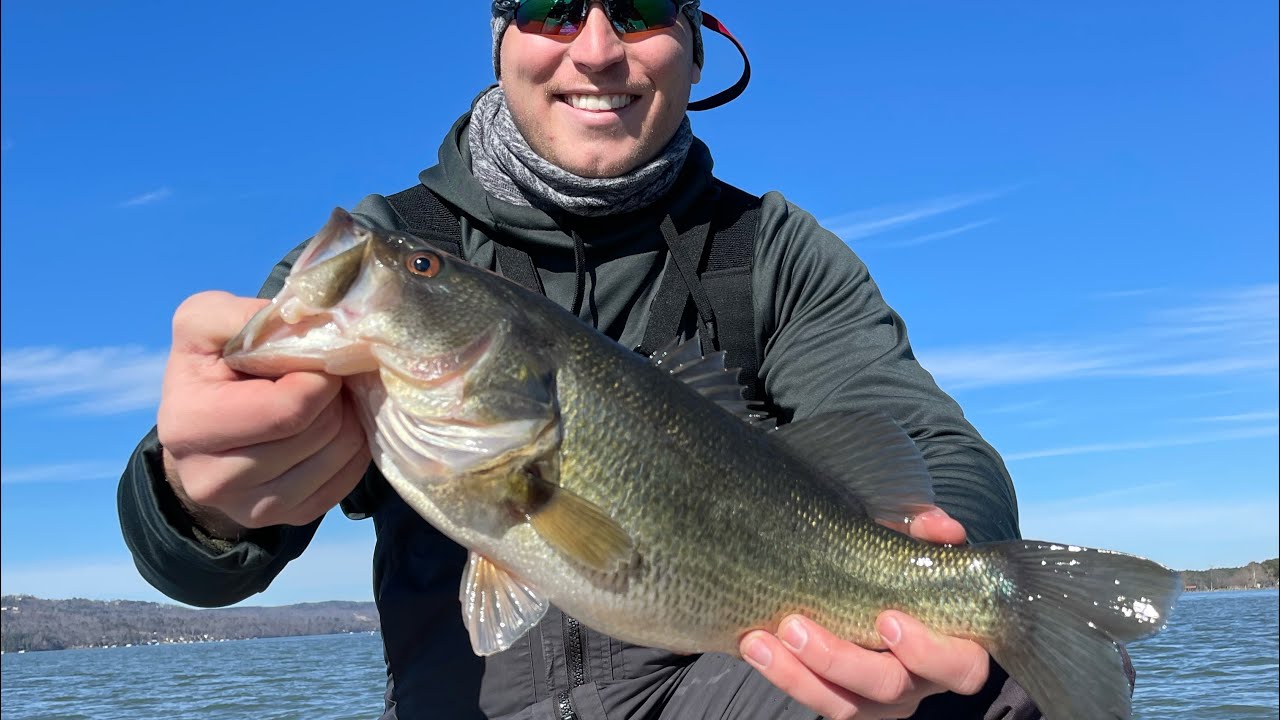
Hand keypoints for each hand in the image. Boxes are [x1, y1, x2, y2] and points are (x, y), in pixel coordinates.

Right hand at [156, 291, 370, 537]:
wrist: (202, 425)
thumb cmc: (210, 366)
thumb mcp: (206, 322)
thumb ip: (243, 316)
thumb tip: (306, 327)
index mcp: (189, 425)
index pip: (290, 408)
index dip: (319, 374)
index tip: (316, 355)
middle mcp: (212, 480)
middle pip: (318, 432)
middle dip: (334, 395)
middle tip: (325, 375)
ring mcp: (250, 509)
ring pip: (338, 455)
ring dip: (347, 418)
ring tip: (328, 398)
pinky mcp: (284, 520)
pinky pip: (347, 480)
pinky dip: (352, 447)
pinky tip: (333, 424)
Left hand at [740, 509, 988, 719]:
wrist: (874, 594)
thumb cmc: (906, 575)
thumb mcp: (921, 553)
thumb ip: (932, 538)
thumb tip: (938, 527)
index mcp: (954, 649)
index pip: (959, 667)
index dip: (928, 651)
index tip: (887, 618)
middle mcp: (920, 683)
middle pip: (889, 687)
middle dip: (839, 659)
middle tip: (795, 627)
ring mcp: (882, 701)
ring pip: (845, 704)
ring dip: (797, 673)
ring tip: (758, 640)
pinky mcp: (848, 705)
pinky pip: (817, 701)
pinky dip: (784, 675)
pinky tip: (753, 645)